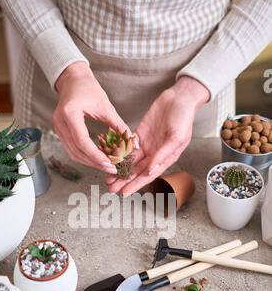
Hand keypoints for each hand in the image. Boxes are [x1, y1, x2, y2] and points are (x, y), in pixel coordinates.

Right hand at [53, 62, 130, 173]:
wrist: (73, 80)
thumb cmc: (89, 88)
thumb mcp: (106, 106)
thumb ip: (119, 125)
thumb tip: (133, 142)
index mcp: (70, 113)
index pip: (82, 141)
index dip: (96, 156)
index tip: (110, 164)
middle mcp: (60, 122)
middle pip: (76, 151)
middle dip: (94, 162)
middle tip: (111, 168)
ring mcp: (57, 127)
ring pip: (72, 153)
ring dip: (89, 162)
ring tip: (106, 165)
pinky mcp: (60, 131)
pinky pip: (71, 148)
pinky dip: (84, 155)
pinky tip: (97, 158)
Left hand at [106, 76, 209, 193]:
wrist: (179, 97)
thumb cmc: (184, 117)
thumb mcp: (177, 138)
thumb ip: (163, 155)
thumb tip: (151, 171)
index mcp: (165, 158)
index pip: (148, 175)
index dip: (136, 184)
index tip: (124, 192)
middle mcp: (154, 154)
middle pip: (136, 171)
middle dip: (124, 180)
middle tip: (111, 188)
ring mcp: (147, 145)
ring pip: (130, 161)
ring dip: (119, 170)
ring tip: (108, 178)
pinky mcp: (140, 134)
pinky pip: (128, 147)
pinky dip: (119, 154)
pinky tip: (110, 160)